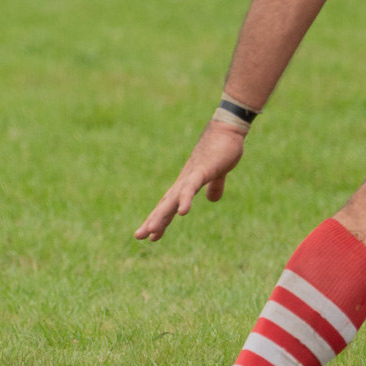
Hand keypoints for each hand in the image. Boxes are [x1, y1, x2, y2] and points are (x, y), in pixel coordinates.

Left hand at [134, 119, 247, 241]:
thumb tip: (212, 199)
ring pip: (173, 199)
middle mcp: (184, 181)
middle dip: (153, 221)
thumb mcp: (216, 173)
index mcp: (186, 183)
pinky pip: (191, 188)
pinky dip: (185, 199)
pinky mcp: (202, 171)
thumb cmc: (221, 149)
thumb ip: (213, 186)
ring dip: (162, 214)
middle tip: (139, 236)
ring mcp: (191, 176)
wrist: (227, 129)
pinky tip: (182, 212)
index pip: (169, 205)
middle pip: (165, 205)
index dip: (160, 220)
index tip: (150, 235)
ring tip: (152, 230)